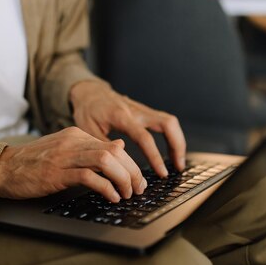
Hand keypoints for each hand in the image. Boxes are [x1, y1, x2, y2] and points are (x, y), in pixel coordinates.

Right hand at [0, 127, 146, 201]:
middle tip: (137, 190)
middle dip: (132, 173)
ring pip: (106, 162)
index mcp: (76, 136)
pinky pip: (89, 177)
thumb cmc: (33, 163)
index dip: (132, 165)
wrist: (2, 167)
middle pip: (115, 153)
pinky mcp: (56, 173)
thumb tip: (120, 147)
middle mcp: (73, 142)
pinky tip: (111, 197)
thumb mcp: (65, 149)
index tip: (137, 181)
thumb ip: (91, 148)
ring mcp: (64, 157)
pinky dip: (105, 188)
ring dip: (122, 180)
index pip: (114, 147)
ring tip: (126, 194)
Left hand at [70, 81, 185, 176]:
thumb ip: (104, 147)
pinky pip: (165, 122)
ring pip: (170, 121)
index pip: (144, 137)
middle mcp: (136, 111)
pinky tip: (171, 150)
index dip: (155, 156)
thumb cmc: (87, 111)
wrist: (89, 92)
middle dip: (177, 145)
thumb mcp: (88, 131)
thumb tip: (117, 167)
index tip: (161, 172)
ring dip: (178, 141)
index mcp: (121, 117)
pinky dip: (172, 136)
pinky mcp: (145, 111)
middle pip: (167, 123)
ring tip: (178, 162)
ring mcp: (143, 109)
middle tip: (178, 166)